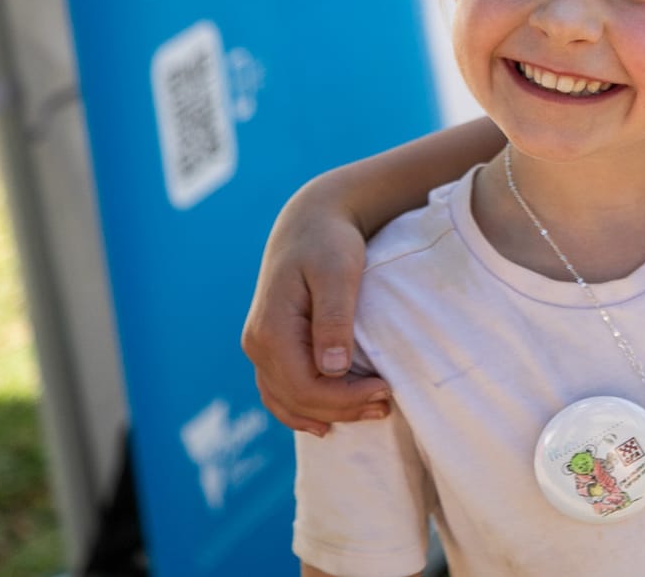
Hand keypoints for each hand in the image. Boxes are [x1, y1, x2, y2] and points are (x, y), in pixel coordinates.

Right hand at [240, 182, 387, 434]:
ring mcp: (259, 348)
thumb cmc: (329, 243)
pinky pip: (280, 392)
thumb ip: (334, 319)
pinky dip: (302, 410)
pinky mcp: (270, 347)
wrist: (310, 221)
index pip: (306, 386)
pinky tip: (326, 422)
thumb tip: (333, 368)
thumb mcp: (338, 273)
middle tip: (387, 405)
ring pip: (287, 401)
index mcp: (270, 330)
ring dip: (327, 414)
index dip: (346, 398)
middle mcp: (257, 344)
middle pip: (298, 399)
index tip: (386, 390)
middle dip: (344, 408)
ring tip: (371, 413)